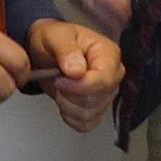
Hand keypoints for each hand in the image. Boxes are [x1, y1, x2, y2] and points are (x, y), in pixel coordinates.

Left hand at [26, 18, 124, 132]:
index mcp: (109, 54)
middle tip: (57, 79)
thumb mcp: (56, 36)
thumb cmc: (55, 40)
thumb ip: (66, 51)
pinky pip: (86, 124)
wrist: (47, 51)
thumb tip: (77, 71)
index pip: (104, 80)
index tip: (59, 80)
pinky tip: (65, 100)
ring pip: (89, 114)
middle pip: (96, 99)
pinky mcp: (98, 108)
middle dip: (69, 94)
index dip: (80, 86)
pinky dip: (70, 116)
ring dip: (67, 105)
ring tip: (60, 88)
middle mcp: (114, 75)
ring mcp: (107, 94)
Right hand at [56, 0, 135, 34]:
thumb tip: (124, 3)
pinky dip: (81, 5)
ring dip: (92, 16)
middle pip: (88, 2)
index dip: (114, 13)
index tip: (126, 20)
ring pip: (76, 0)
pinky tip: (93, 10)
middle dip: (104, 19)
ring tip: (108, 23)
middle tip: (119, 28)